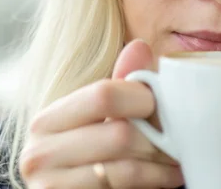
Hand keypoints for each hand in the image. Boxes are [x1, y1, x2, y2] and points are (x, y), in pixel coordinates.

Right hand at [19, 39, 183, 187]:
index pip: (103, 95)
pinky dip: (156, 182)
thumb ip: (118, 86)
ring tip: (179, 156)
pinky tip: (168, 176)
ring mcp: (49, 187)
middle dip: (160, 136)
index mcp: (45, 121)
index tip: (163, 102)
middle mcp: (38, 154)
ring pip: (128, 168)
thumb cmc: (86, 160)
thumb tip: (139, 46)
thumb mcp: (97, 121)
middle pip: (121, 135)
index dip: (143, 97)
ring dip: (163, 163)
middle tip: (181, 135)